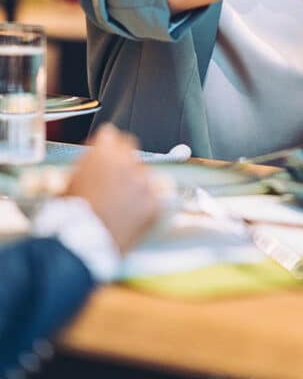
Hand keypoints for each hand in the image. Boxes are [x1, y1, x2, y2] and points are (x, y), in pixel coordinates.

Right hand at [65, 124, 161, 252]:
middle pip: (131, 148)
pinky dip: (148, 204)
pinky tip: (134, 215)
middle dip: (123, 159)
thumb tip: (96, 161)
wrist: (81, 243)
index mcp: (103, 152)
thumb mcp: (70, 181)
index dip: (106, 146)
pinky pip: (156, 197)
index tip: (106, 153)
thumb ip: (88, 164)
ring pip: (144, 173)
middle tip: (115, 177)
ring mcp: (143, 181)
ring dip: (135, 183)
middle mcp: (127, 162)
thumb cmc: (69, 216)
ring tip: (121, 204)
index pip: (112, 135)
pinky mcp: (154, 202)